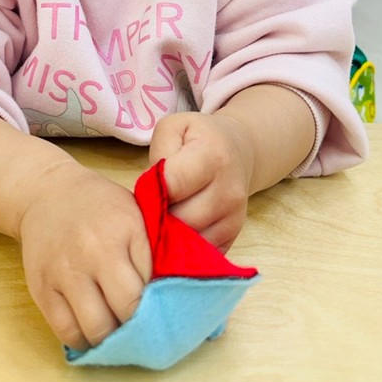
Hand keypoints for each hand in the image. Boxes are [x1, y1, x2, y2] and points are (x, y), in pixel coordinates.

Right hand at [18, 163, 151, 351]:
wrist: (47, 193)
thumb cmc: (100, 207)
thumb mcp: (135, 215)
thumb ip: (154, 251)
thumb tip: (178, 296)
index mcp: (126, 228)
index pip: (155, 283)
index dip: (164, 305)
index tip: (168, 314)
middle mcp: (94, 250)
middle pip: (127, 310)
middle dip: (141, 328)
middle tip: (146, 331)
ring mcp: (66, 271)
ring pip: (97, 328)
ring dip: (113, 340)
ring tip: (120, 334)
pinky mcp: (42, 288)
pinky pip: (66, 332)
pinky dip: (83, 340)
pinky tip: (93, 332)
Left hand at [148, 111, 254, 253]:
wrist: (237, 150)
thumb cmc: (198, 138)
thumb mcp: (173, 128)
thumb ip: (158, 153)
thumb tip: (152, 193)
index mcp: (213, 157)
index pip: (172, 185)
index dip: (150, 190)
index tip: (144, 188)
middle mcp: (229, 191)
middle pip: (179, 219)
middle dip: (157, 216)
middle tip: (148, 205)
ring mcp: (234, 218)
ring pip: (188, 242)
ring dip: (167, 234)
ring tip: (160, 216)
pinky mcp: (232, 237)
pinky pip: (198, 253)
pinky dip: (181, 247)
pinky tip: (174, 229)